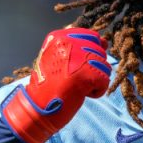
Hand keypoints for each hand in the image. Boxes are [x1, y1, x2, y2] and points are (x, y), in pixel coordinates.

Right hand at [2, 28, 110, 142]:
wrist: (38, 107)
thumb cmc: (50, 84)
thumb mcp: (61, 58)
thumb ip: (81, 47)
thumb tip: (105, 42)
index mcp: (60, 36)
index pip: (92, 36)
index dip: (90, 53)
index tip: (77, 65)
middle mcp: (70, 42)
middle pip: (99, 52)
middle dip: (92, 68)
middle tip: (73, 78)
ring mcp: (79, 58)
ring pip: (104, 66)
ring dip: (94, 80)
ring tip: (74, 85)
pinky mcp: (87, 74)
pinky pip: (104, 81)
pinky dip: (95, 92)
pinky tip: (79, 93)